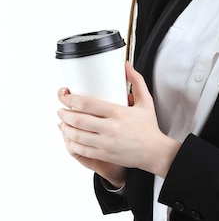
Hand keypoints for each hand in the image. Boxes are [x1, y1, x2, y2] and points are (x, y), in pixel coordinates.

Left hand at [57, 62, 179, 180]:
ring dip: (64, 128)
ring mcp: (106, 143)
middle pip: (78, 120)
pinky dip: (70, 143)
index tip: (65, 95)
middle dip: (64, 113)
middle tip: (61, 108)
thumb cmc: (149, 127)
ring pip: (76, 135)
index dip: (70, 99)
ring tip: (61, 122)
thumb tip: (126, 65)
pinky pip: (81, 150)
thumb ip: (136, 80)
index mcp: (119, 113)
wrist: (155, 152)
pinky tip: (68, 138)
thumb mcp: (146, 101)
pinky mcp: (104, 155)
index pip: (87, 104)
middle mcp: (111, 128)